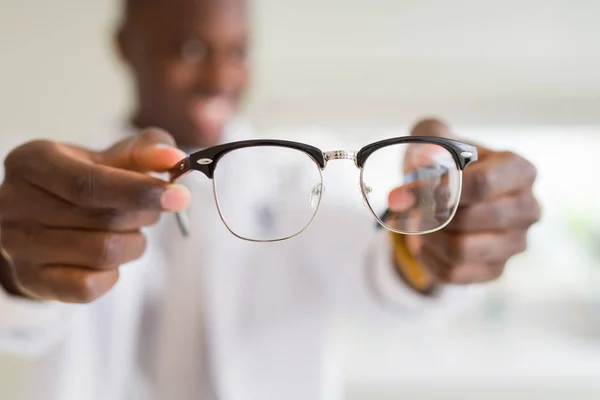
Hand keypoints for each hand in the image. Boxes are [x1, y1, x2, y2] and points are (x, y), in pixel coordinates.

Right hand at [0, 129, 190, 302]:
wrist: (53, 214)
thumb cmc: (93, 178)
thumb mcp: (118, 155)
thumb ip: (149, 151)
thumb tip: (174, 159)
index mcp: (33, 162)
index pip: (89, 183)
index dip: (139, 191)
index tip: (180, 197)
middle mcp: (14, 202)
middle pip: (103, 219)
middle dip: (143, 215)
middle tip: (151, 209)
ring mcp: (17, 245)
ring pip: (102, 253)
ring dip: (134, 243)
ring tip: (131, 230)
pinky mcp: (30, 280)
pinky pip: (89, 287)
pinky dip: (113, 273)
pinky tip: (111, 257)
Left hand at [389, 119, 540, 284]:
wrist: (446, 197)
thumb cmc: (444, 164)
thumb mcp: (434, 142)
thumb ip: (428, 144)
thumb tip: (427, 162)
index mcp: (519, 170)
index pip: (482, 185)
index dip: (441, 190)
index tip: (406, 193)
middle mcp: (528, 208)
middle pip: (467, 219)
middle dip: (429, 215)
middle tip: (412, 208)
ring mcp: (516, 243)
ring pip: (459, 250)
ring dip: (426, 237)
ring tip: (418, 224)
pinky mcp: (497, 269)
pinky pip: (452, 273)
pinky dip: (427, 259)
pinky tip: (424, 242)